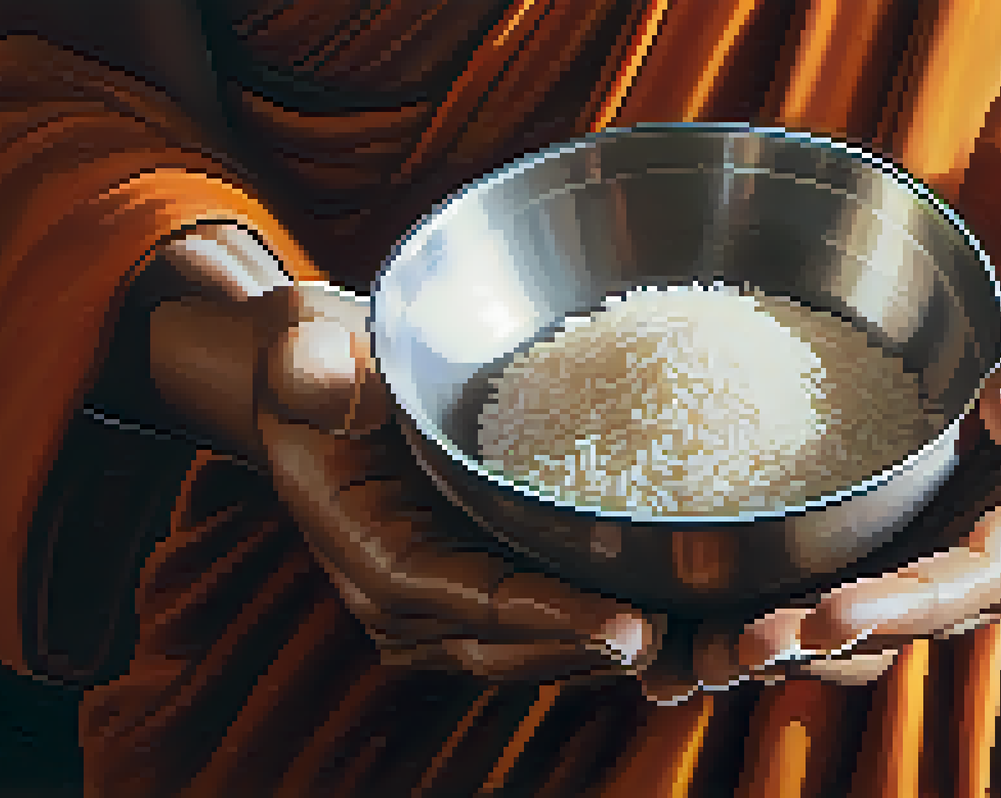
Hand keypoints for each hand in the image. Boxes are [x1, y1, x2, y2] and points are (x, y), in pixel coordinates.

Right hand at [148, 223, 660, 683]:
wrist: (324, 385)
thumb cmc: (317, 366)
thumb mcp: (307, 352)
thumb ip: (313, 368)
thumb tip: (326, 373)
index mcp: (366, 553)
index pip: (464, 600)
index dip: (545, 616)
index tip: (623, 625)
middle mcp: (404, 599)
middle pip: (511, 645)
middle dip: (594, 647)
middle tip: (680, 637)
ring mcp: (445, 602)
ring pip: (536, 646)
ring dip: (608, 647)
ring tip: (693, 634)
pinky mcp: (478, 584)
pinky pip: (545, 617)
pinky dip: (602, 617)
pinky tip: (671, 601)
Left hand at [641, 251, 1000, 701]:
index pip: (968, 578)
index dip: (901, 605)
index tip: (832, 616)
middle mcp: (979, 557)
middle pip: (899, 624)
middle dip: (819, 644)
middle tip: (738, 649)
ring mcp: (928, 556)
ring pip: (859, 628)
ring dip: (784, 647)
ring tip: (702, 655)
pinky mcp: (887, 545)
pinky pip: (831, 592)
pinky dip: (771, 611)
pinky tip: (698, 624)